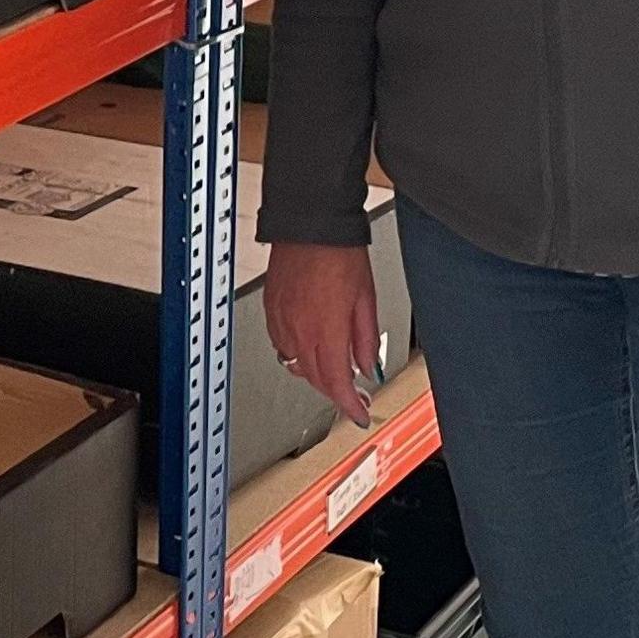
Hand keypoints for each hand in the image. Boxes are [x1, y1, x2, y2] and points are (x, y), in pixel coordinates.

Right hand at [260, 241, 384, 426]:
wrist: (309, 223)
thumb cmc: (338, 252)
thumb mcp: (366, 297)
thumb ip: (365, 338)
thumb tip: (367, 365)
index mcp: (325, 329)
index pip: (336, 383)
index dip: (349, 405)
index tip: (359, 414)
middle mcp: (299, 329)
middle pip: (314, 378)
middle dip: (335, 391)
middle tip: (353, 394)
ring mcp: (281, 320)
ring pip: (295, 364)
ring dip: (316, 373)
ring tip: (334, 368)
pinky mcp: (271, 309)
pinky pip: (282, 344)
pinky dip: (297, 353)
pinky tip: (310, 346)